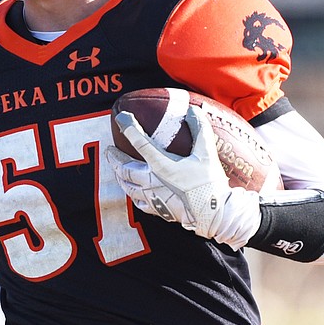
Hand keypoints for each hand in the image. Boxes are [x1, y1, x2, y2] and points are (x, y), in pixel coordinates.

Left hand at [107, 104, 259, 244]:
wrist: (214, 214)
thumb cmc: (210, 183)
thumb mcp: (207, 153)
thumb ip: (200, 129)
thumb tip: (192, 110)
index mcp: (161, 165)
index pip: (140, 143)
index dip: (129, 128)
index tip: (121, 117)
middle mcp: (151, 181)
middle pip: (124, 168)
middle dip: (114, 158)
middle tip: (109, 150)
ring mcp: (152, 197)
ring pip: (127, 186)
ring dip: (119, 176)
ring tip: (115, 169)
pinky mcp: (157, 210)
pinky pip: (137, 202)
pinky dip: (131, 194)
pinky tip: (132, 191)